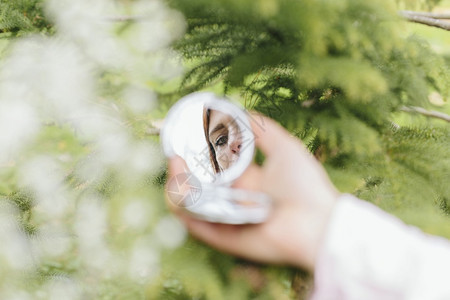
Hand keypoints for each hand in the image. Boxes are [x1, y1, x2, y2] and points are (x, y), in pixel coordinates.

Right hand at [166, 113, 338, 270]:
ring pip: (190, 204)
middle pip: (195, 186)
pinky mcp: (224, 238)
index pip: (211, 169)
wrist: (318, 222)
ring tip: (176, 165)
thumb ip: (264, 130)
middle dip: (179, 170)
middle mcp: (232, 200)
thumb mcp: (285, 148)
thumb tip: (243, 111)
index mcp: (245, 180)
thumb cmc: (305, 185)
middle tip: (174, 154)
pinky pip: (195, 225)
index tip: (183, 140)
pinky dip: (182, 208)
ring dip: (177, 185)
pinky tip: (178, 187)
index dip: (194, 156)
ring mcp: (226, 219)